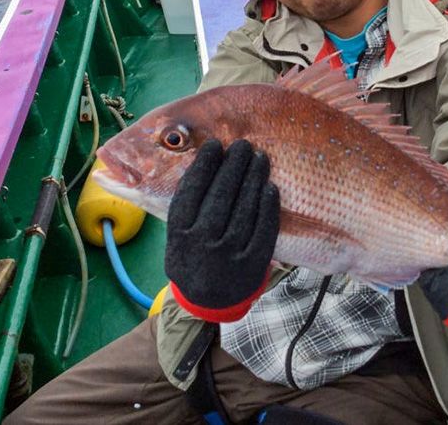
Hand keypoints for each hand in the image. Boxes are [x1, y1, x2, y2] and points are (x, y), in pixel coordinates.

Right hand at [165, 139, 279, 322]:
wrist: (207, 302)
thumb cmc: (192, 257)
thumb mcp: (177, 237)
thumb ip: (186, 207)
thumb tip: (203, 163)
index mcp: (180, 235)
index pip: (192, 192)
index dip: (204, 165)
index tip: (215, 145)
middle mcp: (202, 244)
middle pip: (220, 196)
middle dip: (233, 165)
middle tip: (243, 145)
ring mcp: (229, 255)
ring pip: (244, 209)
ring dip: (253, 179)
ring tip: (260, 158)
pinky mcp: (253, 264)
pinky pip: (263, 230)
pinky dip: (267, 207)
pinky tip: (270, 188)